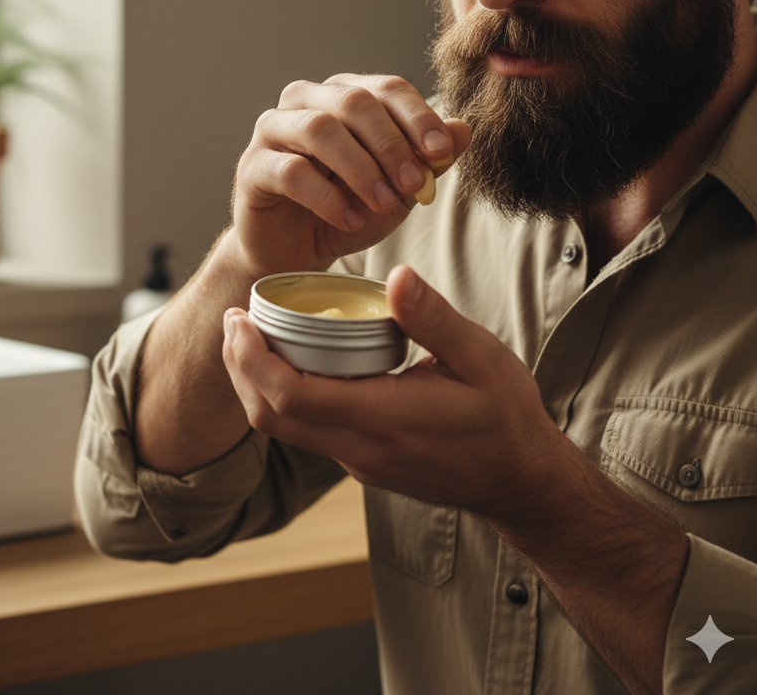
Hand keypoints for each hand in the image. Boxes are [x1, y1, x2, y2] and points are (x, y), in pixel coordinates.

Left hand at [221, 263, 561, 521]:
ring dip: (255, 383)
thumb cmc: (505, 417)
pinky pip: (305, 432)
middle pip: (270, 415)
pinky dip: (283, 396)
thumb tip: (398, 274)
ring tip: (254, 336)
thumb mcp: (480, 358)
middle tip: (234, 320)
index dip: (251, 358)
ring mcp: (356, 460)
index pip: (289, 397)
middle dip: (239, 367)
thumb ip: (433, 318)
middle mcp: (358, 446)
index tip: (239, 319)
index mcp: (381, 418)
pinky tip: (295, 363)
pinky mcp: (361, 462)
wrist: (521, 482)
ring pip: (282, 428)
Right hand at [231, 74, 470, 278]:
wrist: (296, 254)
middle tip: (414, 183)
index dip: (416, 116)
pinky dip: (328, 197)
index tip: (441, 150)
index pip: (385, 88)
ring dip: (361, 168)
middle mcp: (305, 101)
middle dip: (390, 143)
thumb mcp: (399, 188)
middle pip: (353, 101)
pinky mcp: (252, 167)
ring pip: (320, 129)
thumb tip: (463, 129)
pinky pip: (292, 172)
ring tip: (385, 204)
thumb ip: (428, 159)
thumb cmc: (347, 211)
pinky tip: (351, 220)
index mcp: (344, 95)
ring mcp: (273, 130)